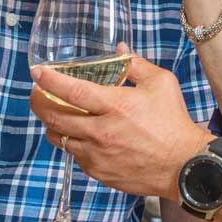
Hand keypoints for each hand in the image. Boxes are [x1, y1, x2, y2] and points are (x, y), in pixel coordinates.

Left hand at [30, 52, 211, 197]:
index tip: (37, 72)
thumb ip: (135, 64)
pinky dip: (71, 142)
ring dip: (52, 122)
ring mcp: (96, 155)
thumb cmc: (173, 122)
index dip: (49, 80)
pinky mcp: (97, 172)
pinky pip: (73, 154)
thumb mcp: (161, 83)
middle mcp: (100, 131)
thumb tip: (119, 50)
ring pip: (58, 137)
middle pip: (54, 115)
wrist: (184, 165)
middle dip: (39, 101)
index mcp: (114, 105)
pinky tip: (79, 134)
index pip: (71, 90)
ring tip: (55, 113)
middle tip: (37, 92)